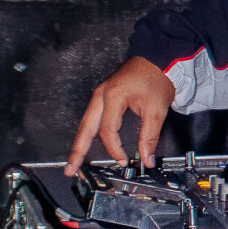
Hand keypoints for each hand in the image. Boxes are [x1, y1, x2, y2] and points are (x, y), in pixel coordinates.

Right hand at [65, 57, 176, 174]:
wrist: (157, 60)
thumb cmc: (156, 79)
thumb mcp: (157, 110)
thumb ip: (150, 136)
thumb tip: (147, 158)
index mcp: (113, 96)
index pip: (108, 131)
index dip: (114, 149)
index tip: (123, 160)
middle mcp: (101, 95)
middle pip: (85, 127)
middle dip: (77, 150)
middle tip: (71, 168)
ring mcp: (99, 94)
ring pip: (85, 123)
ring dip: (79, 143)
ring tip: (73, 161)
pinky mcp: (102, 95)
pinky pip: (90, 117)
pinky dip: (86, 133)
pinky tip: (83, 144)